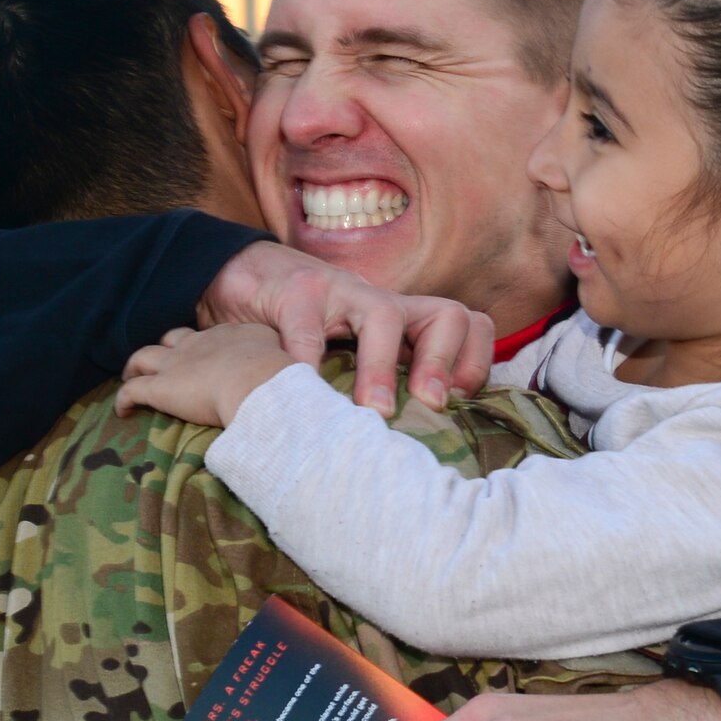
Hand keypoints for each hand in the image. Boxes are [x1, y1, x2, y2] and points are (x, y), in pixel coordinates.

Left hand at [115, 325, 294, 426]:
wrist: (261, 384)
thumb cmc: (285, 379)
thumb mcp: (298, 369)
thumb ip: (297, 376)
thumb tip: (310, 396)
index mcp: (236, 336)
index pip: (218, 337)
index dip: (209, 347)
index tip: (212, 360)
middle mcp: (204, 342)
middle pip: (176, 338)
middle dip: (167, 349)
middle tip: (164, 364)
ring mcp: (180, 361)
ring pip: (144, 356)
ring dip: (135, 367)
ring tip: (130, 378)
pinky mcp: (162, 387)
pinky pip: (132, 391)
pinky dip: (124, 399)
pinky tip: (121, 411)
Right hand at [198, 242, 492, 417]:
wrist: (246, 276)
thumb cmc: (306, 332)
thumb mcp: (351, 357)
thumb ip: (382, 386)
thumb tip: (413, 443)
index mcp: (404, 322)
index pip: (468, 327)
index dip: (474, 364)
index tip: (456, 407)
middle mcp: (382, 303)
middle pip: (448, 315)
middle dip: (445, 363)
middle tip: (429, 406)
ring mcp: (341, 293)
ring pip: (384, 316)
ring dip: (382, 367)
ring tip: (373, 410)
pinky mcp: (296, 293)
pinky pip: (306, 329)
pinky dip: (306, 365)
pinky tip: (301, 396)